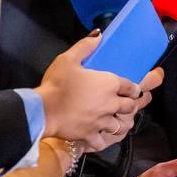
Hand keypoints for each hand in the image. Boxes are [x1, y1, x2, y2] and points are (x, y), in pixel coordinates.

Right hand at [39, 35, 160, 149]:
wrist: (43, 110)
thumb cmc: (57, 83)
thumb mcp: (68, 59)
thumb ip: (85, 46)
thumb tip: (99, 35)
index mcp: (109, 84)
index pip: (131, 86)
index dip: (133, 88)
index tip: (132, 89)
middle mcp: (110, 104)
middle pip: (130, 106)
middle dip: (129, 104)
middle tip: (126, 103)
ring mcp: (101, 121)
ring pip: (119, 125)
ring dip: (118, 121)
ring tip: (113, 119)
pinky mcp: (91, 135)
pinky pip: (102, 141)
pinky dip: (101, 138)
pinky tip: (99, 135)